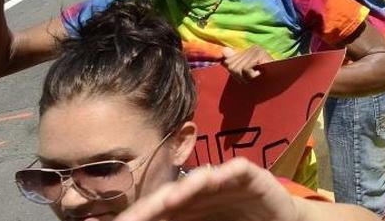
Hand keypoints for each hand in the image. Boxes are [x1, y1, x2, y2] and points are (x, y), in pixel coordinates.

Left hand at [113, 158, 298, 220]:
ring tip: (169, 200)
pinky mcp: (252, 176)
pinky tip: (211, 179)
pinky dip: (225, 172)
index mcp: (187, 210)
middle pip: (171, 195)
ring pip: (201, 179)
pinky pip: (237, 169)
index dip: (137, 218)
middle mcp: (201, 194)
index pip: (156, 212)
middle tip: (132, 220)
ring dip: (184, 188)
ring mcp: (225, 182)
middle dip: (150, 207)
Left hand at [221, 45, 272, 81]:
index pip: (228, 61)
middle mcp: (254, 47)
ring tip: (257, 77)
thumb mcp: (247, 71)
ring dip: (246, 78)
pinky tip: (261, 75)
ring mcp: (258, 50)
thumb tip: (223, 51)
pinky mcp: (261, 55)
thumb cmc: (265, 79)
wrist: (282, 82)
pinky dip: (251, 76)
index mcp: (250, 50)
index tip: (246, 77)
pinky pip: (246, 69)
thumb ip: (235, 62)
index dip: (234, 73)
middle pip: (231, 65)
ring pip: (237, 68)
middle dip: (239, 77)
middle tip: (252, 79)